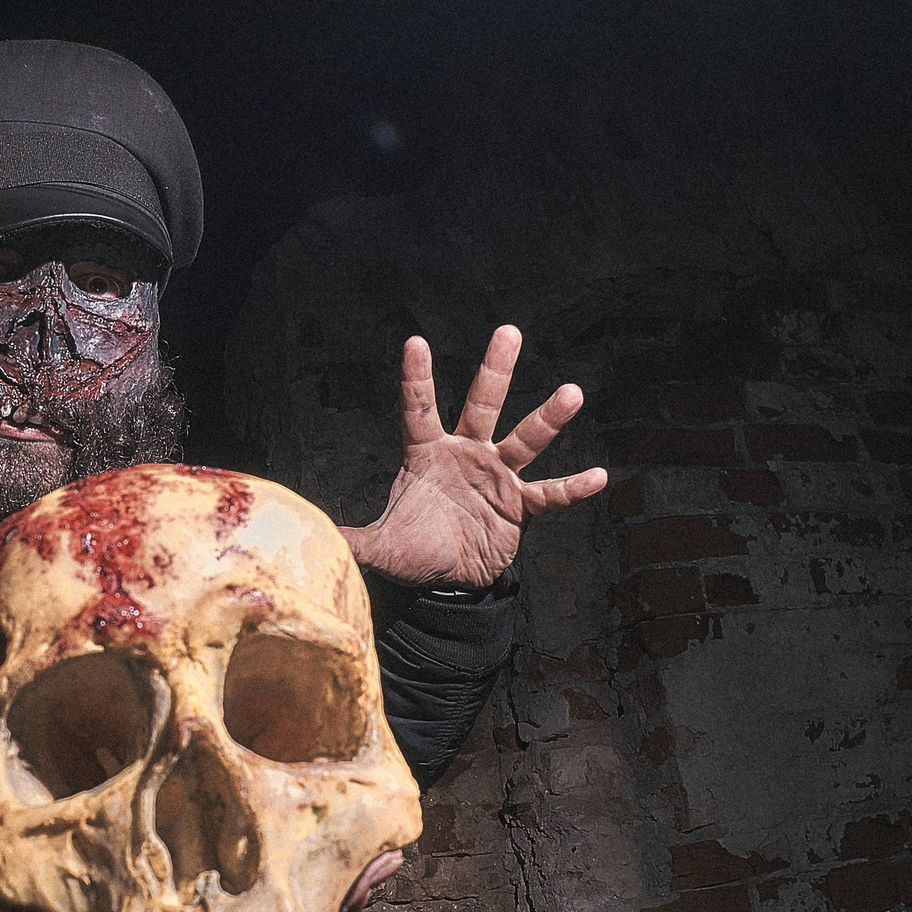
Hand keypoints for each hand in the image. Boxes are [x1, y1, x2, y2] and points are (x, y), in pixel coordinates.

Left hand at [341, 325, 607, 590]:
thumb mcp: (379, 546)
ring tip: (572, 392)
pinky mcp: (520, 505)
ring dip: (547, 419)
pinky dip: (573, 488)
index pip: (418, 409)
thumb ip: (352, 538)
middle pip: (481, 404)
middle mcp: (465, 454)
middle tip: (508, 331)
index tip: (414, 341)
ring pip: (524, 440)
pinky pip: (550, 493)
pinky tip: (599, 476)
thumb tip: (313, 536)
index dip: (416, 378)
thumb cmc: (413, 551)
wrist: (449, 581)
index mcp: (426, 454)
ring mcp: (496, 476)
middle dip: (494, 370)